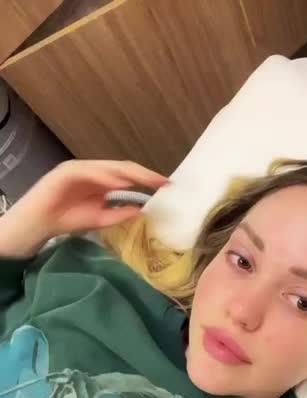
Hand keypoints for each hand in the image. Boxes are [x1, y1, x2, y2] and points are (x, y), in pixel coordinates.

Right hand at [0, 159, 167, 257]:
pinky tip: (119, 183)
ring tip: (147, 180)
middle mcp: (94, 171)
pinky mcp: (67, 171)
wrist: (41, 223)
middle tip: (163, 181)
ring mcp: (81, 168)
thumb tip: (142, 210)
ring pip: (108, 167)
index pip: (129, 176)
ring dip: (129, 174)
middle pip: (123, 168)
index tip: (167, 186)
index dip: (148, 180)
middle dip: (144, 174)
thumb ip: (120, 214)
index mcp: (103, 181)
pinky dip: (105, 177)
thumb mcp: (100, 220)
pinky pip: (89, 171)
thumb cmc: (68, 220)